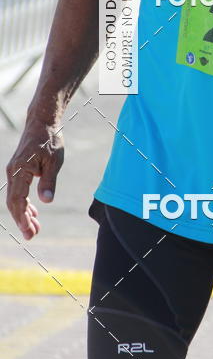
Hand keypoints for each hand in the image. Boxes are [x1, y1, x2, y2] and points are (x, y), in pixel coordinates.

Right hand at [5, 121, 63, 239]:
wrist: (42, 122)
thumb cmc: (50, 140)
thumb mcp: (54, 161)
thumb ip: (48, 181)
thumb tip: (46, 201)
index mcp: (20, 170)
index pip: (17, 200)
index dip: (22, 218)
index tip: (29, 232)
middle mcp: (12, 172)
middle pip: (14, 202)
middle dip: (22, 220)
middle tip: (32, 236)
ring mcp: (14, 171)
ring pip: (16, 198)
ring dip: (24, 214)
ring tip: (35, 229)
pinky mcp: (18, 170)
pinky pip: (19, 191)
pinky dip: (25, 203)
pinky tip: (34, 213)